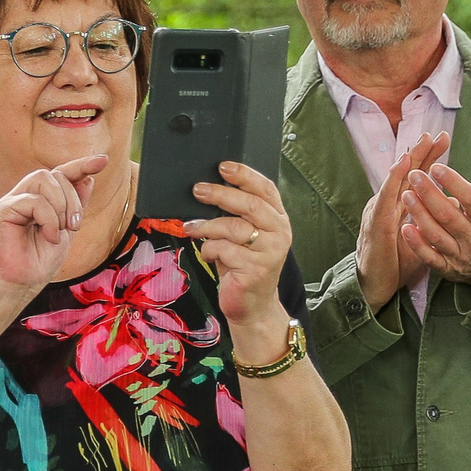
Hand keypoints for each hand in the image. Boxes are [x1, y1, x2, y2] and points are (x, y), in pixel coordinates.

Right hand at [0, 154, 111, 292]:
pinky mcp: (3, 210)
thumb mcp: (67, 229)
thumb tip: (88, 179)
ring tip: (62, 230)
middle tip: (75, 225)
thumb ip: (76, 205)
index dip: (81, 165)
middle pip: (55, 175)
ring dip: (61, 205)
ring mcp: (12, 201)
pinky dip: (48, 219)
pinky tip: (49, 237)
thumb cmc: (40, 261)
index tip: (103, 160)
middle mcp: (25, 195)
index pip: (61, 173)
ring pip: (44, 179)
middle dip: (73, 198)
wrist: (21, 284)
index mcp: (39, 198)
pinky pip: (34, 201)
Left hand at [185, 160, 296, 360]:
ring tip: (190, 228)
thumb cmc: (243, 265)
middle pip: (249, 204)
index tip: (223, 166)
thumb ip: (236, 215)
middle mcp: (279, 232)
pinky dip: (210, 249)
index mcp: (278, 219)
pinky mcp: (256, 269)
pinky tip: (208, 254)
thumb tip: (206, 190)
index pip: (266, 189)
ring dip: (206, 226)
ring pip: (233, 227)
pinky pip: (225, 250)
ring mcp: (270, 251)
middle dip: (220, 194)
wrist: (252, 305)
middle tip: (197, 190)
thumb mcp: (243, 237)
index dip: (245, 175)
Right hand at [355, 132, 445, 309]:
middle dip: (420, 152)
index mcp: (400, 207)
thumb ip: (434, 218)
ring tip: (419, 143)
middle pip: (405, 174)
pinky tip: (400, 166)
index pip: (416, 177)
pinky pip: (385, 197)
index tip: (444, 139)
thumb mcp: (421, 237)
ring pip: (394, 181)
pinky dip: (393, 179)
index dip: (429, 158)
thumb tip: (453, 202)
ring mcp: (379, 213)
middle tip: (435, 133)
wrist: (375, 286)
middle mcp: (388, 205)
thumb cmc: (396, 263)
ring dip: (407, 160)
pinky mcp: (376, 224)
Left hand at [403, 153, 470, 288]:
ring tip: (405, 194)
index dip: (454, 183)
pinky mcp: (448, 270)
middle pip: (449, 216)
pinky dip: (416, 244)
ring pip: (436, 235)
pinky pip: (430, 258)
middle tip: (414, 175)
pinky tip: (404, 227)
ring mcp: (461, 256)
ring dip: (419, 215)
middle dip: (429, 194)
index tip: (437, 167)